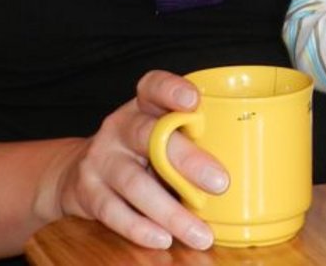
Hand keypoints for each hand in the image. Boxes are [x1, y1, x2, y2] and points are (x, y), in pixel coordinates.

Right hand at [44, 70, 227, 250]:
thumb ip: (189, 139)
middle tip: (220, 183)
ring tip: (200, 233)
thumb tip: (245, 167)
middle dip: (187, 160)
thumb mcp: (160, 134)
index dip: (171, 90)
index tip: (193, 101)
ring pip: (135, 183)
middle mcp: (119, 127)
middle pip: (149, 136)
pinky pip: (114, 211)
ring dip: (171, 212)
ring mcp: (101, 159)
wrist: (79, 171)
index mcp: (142, 106)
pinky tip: (163, 239)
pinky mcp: (88, 191)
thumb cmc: (139, 151)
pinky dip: (141, 228)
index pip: (154, 86)